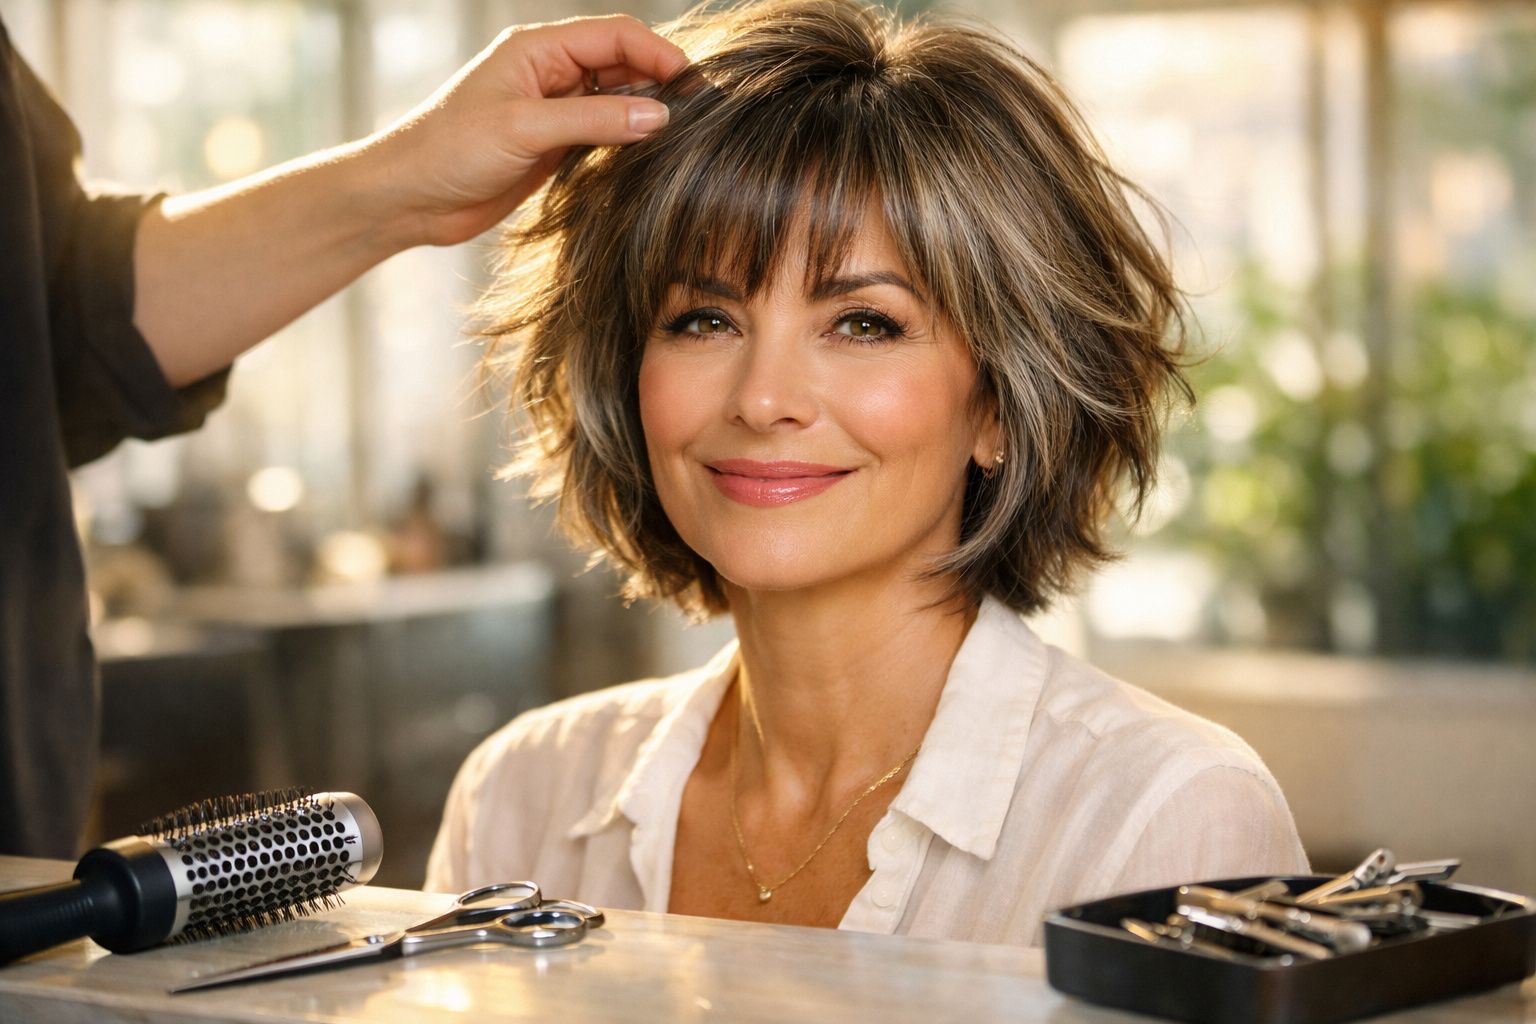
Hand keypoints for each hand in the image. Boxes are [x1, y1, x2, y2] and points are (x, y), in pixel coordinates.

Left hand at [358, 14, 687, 249]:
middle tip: (697, 119)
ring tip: (679, 142)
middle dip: (660, 85)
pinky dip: (628, 144)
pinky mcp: (552, 146)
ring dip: (646, 117)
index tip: (695, 88)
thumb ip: (594, 122)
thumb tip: (659, 116)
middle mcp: (549, 73)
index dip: (660, 55)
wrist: (409, 198)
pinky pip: (603, 135)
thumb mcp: (525, 130)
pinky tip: (646, 161)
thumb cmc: (449, 151)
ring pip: (618, 102)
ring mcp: (553, 110)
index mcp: (539, 49)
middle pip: (624, 65)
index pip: (617, 36)